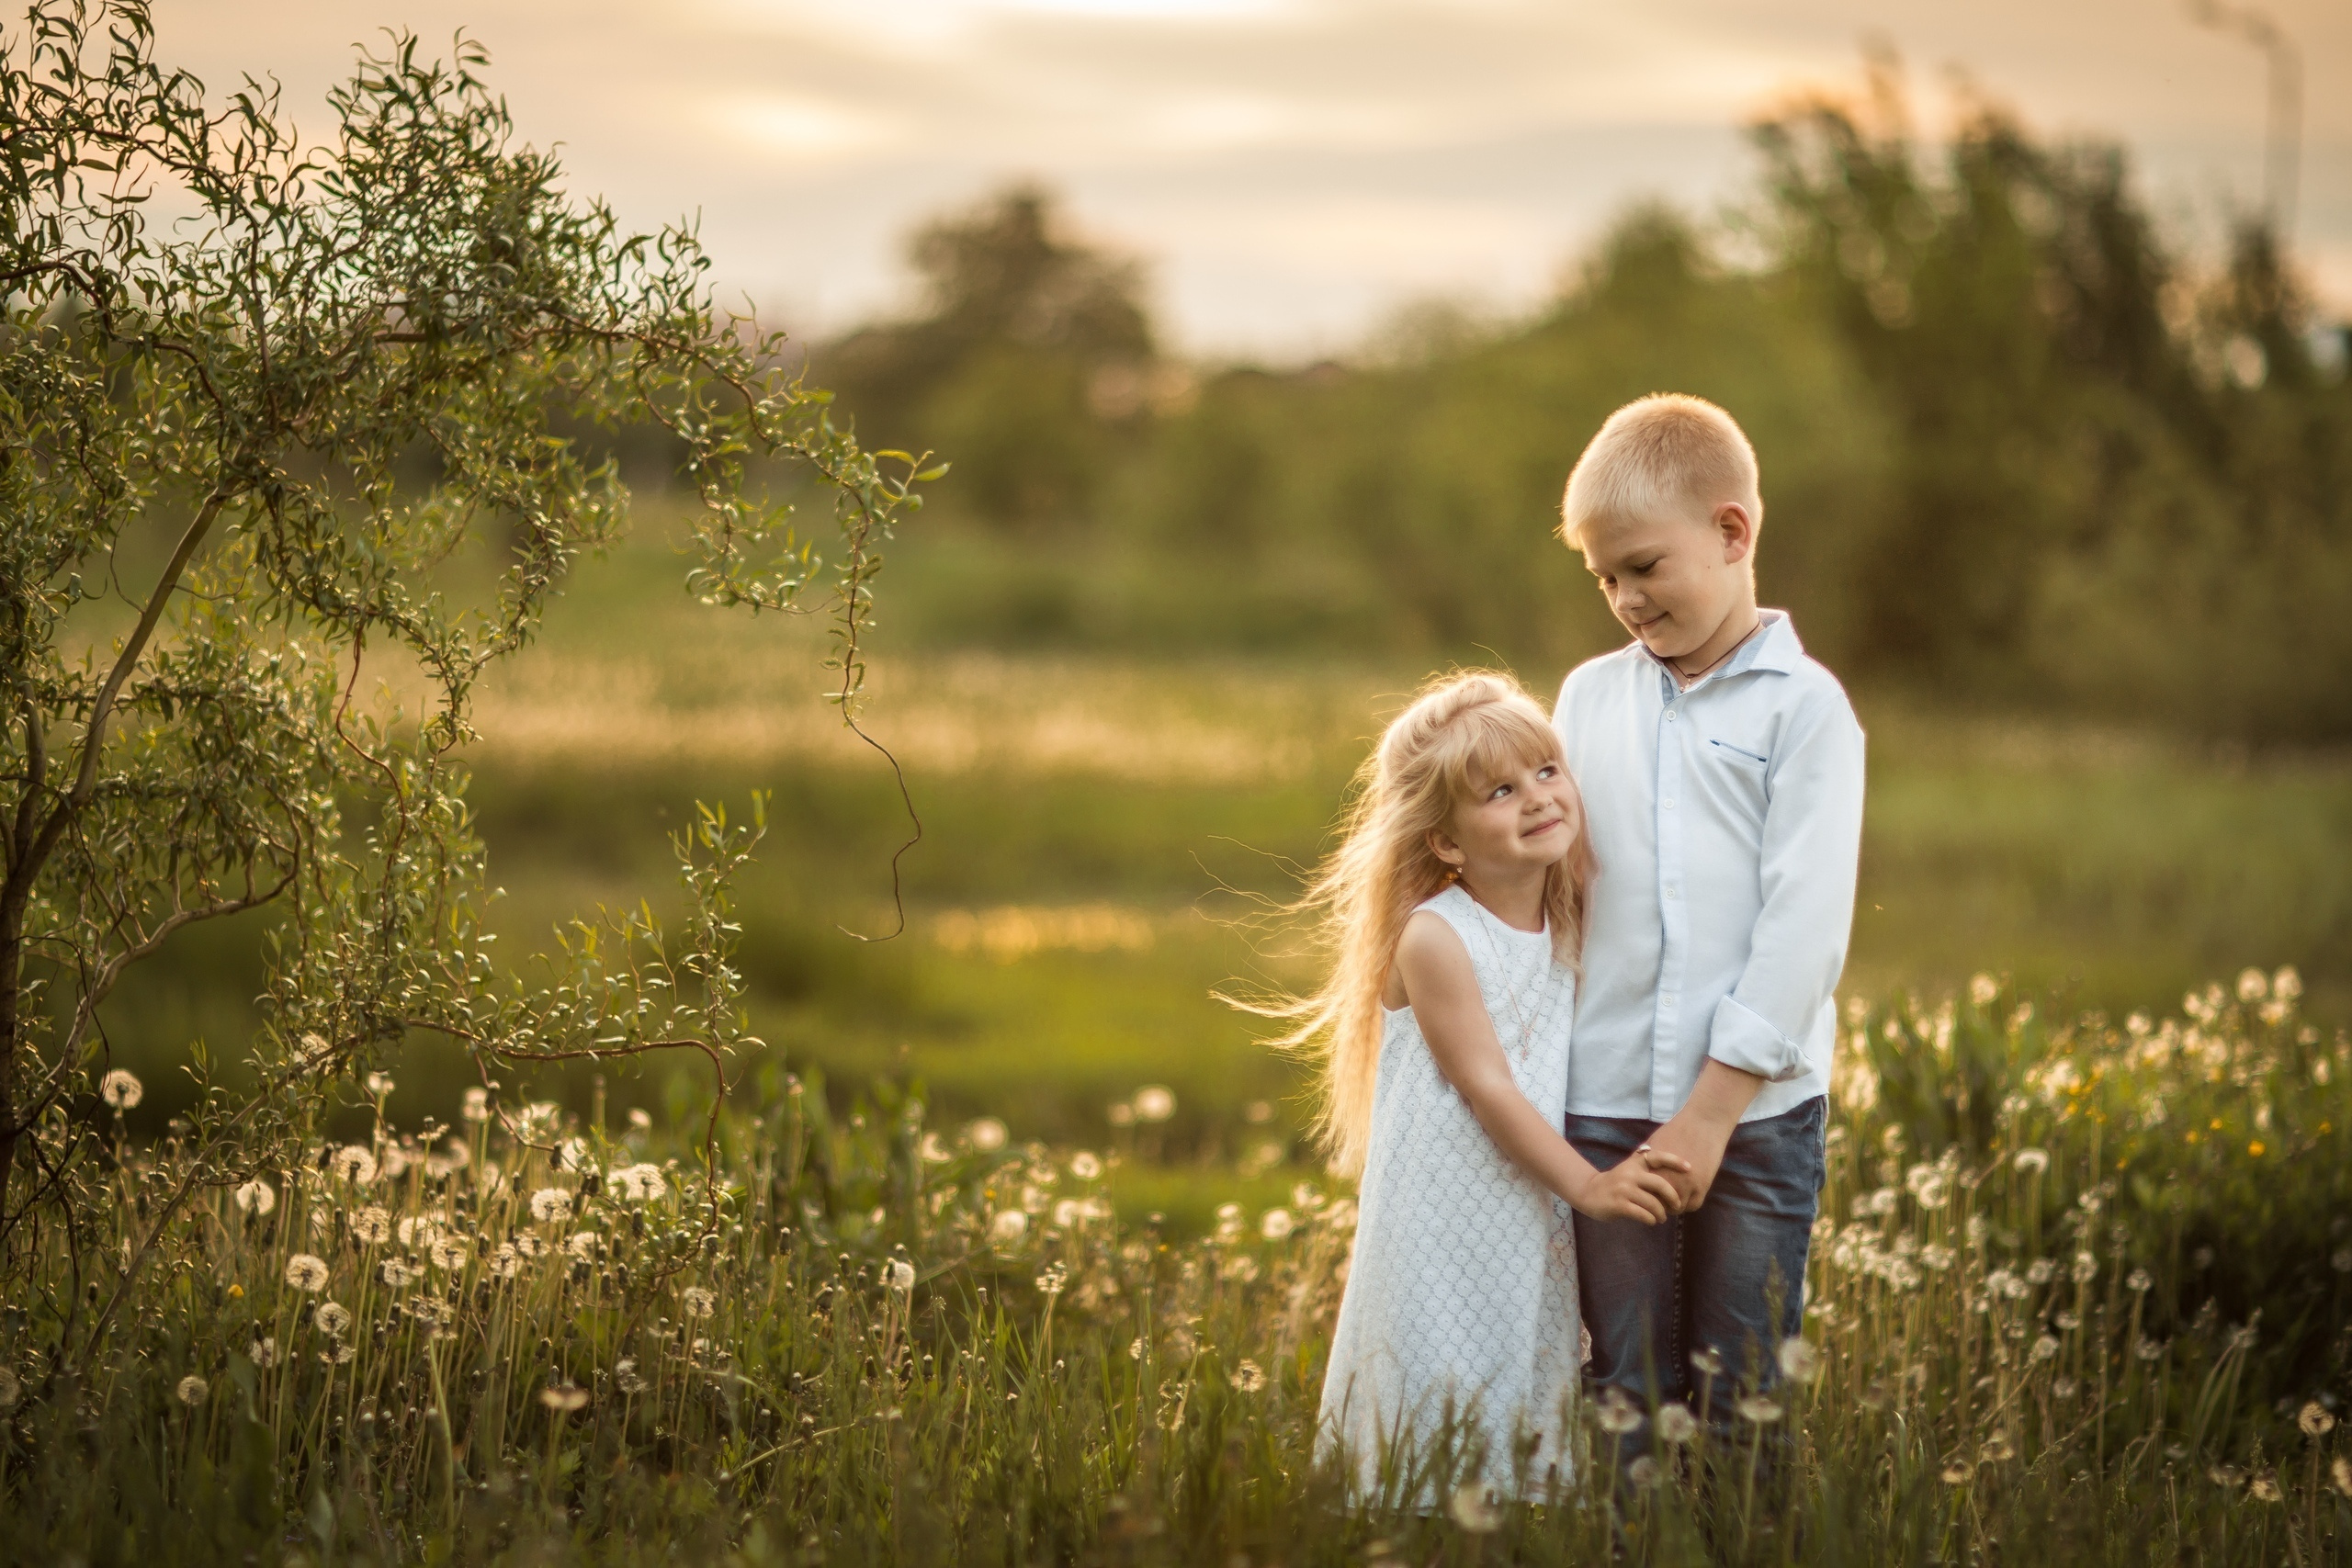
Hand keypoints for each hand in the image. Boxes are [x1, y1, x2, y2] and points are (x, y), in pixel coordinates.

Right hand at [1570, 1144, 1692, 1224]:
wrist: (1588, 1192)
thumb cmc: (1615, 1184)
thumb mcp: (1629, 1170)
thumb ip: (1646, 1171)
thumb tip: (1675, 1181)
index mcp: (1634, 1163)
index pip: (1657, 1157)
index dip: (1675, 1160)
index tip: (1689, 1168)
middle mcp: (1629, 1174)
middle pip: (1660, 1184)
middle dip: (1673, 1197)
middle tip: (1676, 1206)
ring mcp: (1623, 1189)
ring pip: (1653, 1203)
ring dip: (1661, 1213)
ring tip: (1661, 1217)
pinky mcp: (1619, 1205)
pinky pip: (1643, 1214)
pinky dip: (1651, 1220)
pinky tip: (1651, 1221)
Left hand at [1642, 1113, 1731, 1210]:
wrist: (1703, 1123)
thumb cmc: (1676, 1130)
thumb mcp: (1654, 1144)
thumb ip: (1644, 1161)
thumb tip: (1633, 1172)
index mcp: (1653, 1171)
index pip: (1644, 1195)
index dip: (1644, 1198)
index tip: (1646, 1197)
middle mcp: (1668, 1181)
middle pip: (1658, 1204)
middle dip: (1658, 1204)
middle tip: (1659, 1201)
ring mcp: (1686, 1185)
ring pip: (1676, 1208)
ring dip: (1673, 1205)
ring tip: (1672, 1199)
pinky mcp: (1702, 1186)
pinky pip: (1693, 1205)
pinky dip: (1688, 1203)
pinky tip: (1686, 1196)